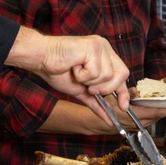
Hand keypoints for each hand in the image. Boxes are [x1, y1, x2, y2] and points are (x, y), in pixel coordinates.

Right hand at [5, 27, 130, 119]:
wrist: (41, 58)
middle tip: (90, 89)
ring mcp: (100, 46)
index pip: (122, 74)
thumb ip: (96, 102)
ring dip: (89, 81)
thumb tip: (109, 118)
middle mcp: (105, 49)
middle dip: (107, 88)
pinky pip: (95, 72)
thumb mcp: (81, 90)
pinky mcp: (93, 46)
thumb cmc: (58, 70)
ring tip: (77, 73)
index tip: (123, 107)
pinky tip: (73, 67)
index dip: (124, 92)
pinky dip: (82, 75)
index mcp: (104, 56)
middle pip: (122, 74)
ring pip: (107, 75)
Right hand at [103, 96, 165, 131]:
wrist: (101, 123)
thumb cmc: (106, 110)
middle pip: (160, 115)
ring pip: (157, 117)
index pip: (154, 113)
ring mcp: (141, 125)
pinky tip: (165, 106)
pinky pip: (153, 117)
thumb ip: (126, 95)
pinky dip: (160, 112)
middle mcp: (139, 122)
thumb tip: (136, 91)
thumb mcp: (114, 99)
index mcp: (134, 116)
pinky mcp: (141, 124)